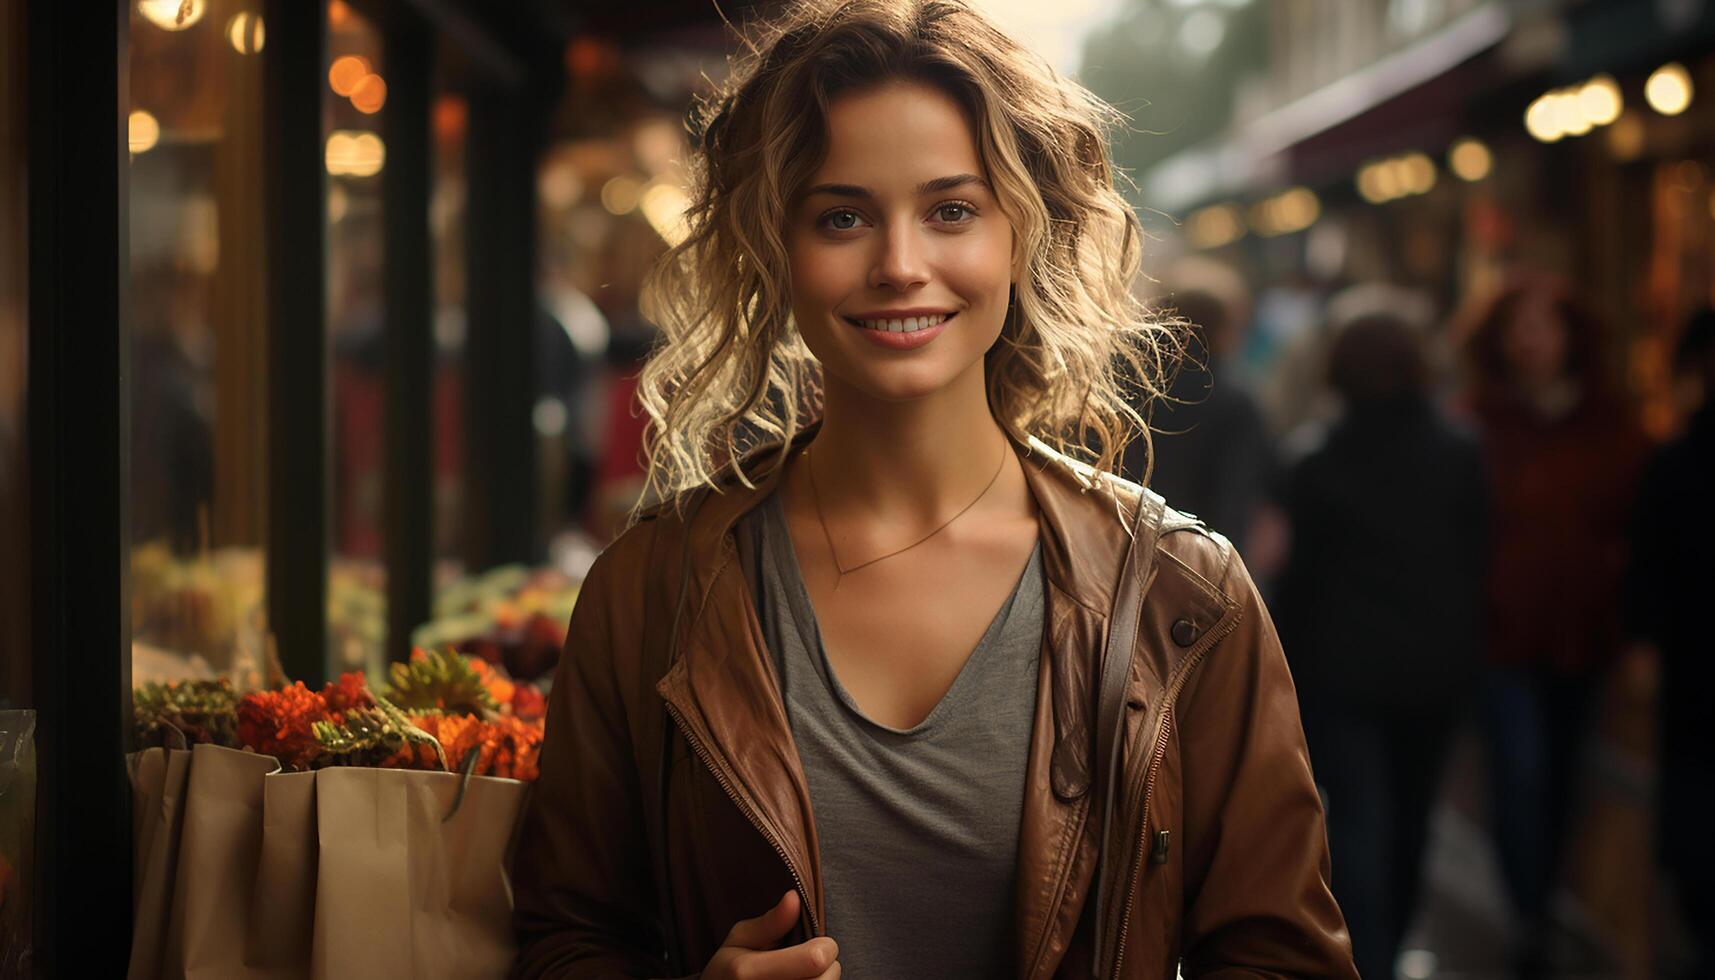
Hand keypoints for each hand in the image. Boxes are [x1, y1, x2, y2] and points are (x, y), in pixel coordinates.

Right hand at [701, 890, 839, 979]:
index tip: (820, 942)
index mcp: (747, 972)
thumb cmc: (729, 970)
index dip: (826, 947)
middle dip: (830, 966)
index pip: (814, 960)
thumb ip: (770, 922)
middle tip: (816, 961)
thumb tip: (794, 898)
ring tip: (807, 974)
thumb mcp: (739, 940)